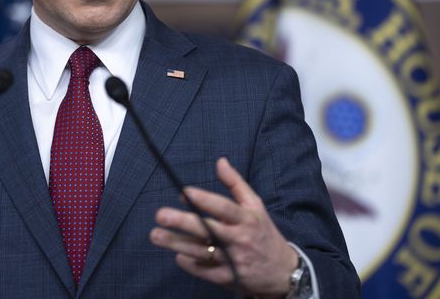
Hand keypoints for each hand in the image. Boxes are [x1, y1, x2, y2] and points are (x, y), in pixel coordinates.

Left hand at [150, 157, 297, 297]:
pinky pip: (205, 272)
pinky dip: (190, 264)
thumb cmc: (264, 233)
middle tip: (160, 215)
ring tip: (156, 235)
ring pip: (201, 252)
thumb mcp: (255, 206)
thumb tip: (220, 161)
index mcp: (247, 219)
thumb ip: (236, 183)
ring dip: (177, 244)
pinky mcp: (229, 278)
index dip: (204, 200)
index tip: (184, 192)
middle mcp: (239, 239)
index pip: (224, 208)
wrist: (283, 272)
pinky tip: (178, 255)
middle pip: (208, 230)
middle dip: (183, 222)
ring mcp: (233, 261)